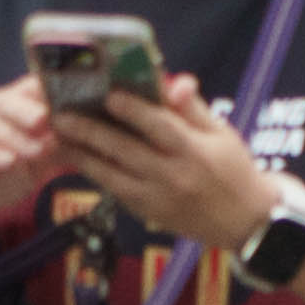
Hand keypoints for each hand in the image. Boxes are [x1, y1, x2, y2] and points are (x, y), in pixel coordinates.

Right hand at [0, 80, 67, 221]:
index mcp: (2, 106)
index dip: (48, 95)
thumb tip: (77, 136)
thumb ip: (48, 149)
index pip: (26, 89)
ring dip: (15, 137)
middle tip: (48, 120)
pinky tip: (8, 161)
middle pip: (5, 100)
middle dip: (29, 109)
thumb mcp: (30, 165)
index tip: (72, 105)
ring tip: (38, 152)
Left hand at [55, 67, 278, 251]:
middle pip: (126, 150)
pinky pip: (115, 190)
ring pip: (112, 173)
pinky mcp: (147, 212)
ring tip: (59, 137)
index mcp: (196, 151)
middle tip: (61, 116)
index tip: (109, 94)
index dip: (134, 110)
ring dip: (83, 154)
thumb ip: (193, 109)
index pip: (161, 127)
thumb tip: (172, 83)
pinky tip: (78, 159)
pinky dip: (95, 174)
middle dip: (91, 132)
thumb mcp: (223, 134)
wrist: (246, 221)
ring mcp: (157, 197)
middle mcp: (174, 175)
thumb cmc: (235, 168)